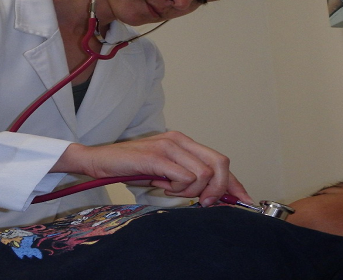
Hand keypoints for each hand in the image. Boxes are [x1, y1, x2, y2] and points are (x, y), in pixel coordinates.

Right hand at [50, 131, 252, 206]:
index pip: (220, 161)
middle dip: (217, 190)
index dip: (234, 183)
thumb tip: (211, 198)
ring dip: (189, 191)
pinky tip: (160, 185)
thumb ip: (186, 180)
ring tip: (169, 188)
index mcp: (184, 142)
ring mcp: (169, 146)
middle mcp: (179, 140)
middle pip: (219, 164)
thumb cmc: (130, 168)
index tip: (244, 200)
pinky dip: (176, 188)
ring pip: (202, 175)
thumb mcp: (164, 173)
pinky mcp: (157, 156)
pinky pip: (184, 178)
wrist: (98, 161)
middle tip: (203, 202)